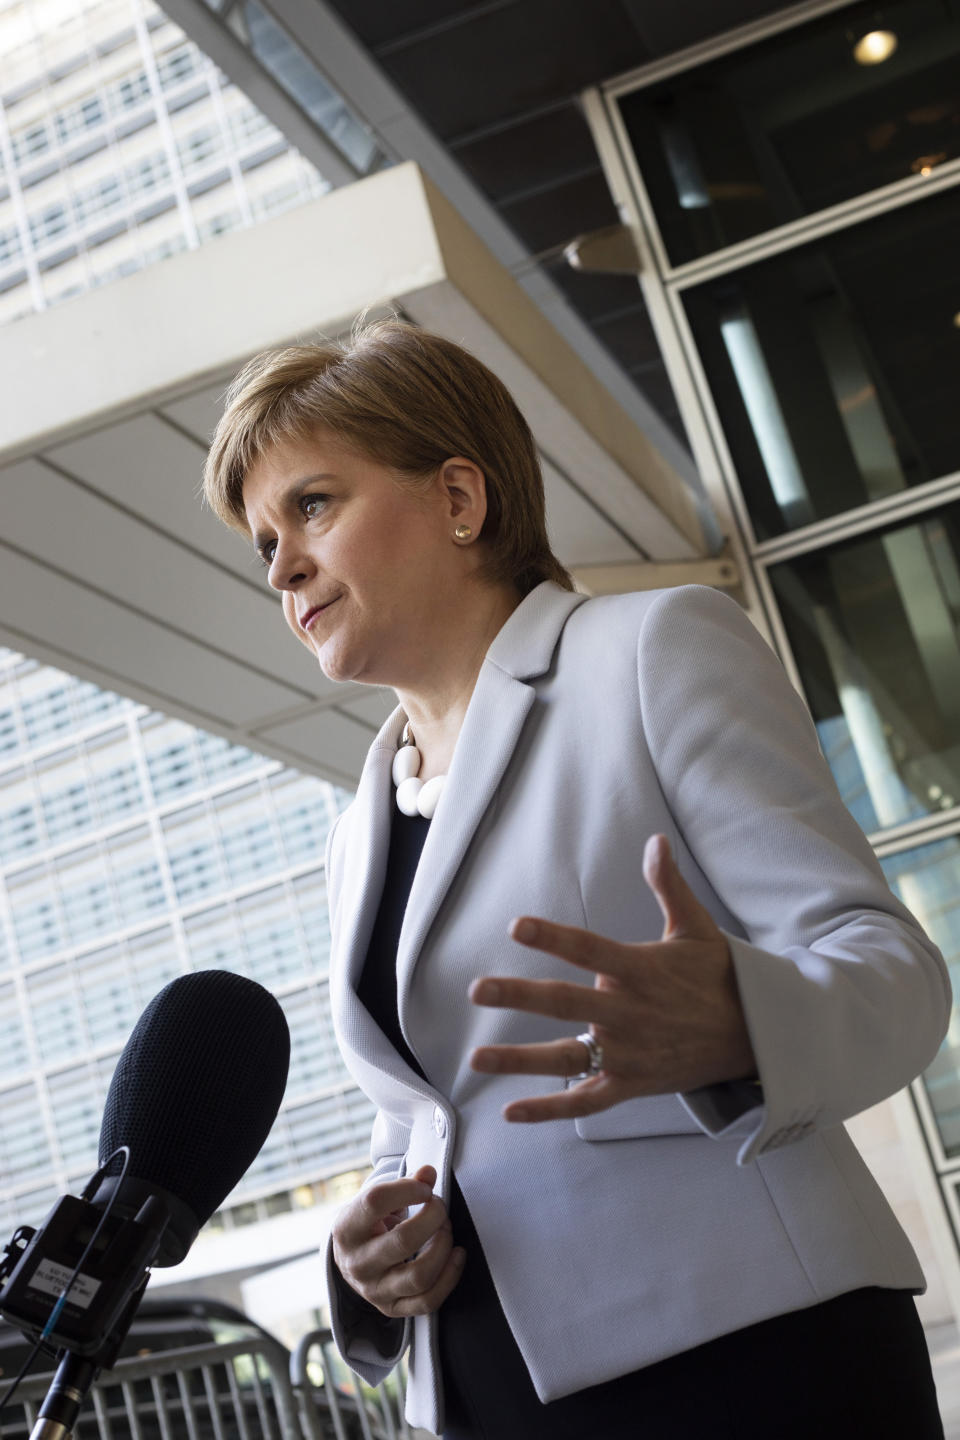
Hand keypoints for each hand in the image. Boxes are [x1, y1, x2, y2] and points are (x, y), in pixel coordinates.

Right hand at [331, 1164, 464, 1317]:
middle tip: (439, 1207)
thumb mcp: (376, 1200)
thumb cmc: (369, 1224)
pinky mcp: (392, 1308)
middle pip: (404, 1241)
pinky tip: (456, 1254)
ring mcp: (374, 1290)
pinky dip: (450, 1276)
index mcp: (347, 1229)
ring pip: (420, 1276)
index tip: (425, 1187)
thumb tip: (428, 1174)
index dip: (408, 1189)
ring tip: (446, 1230)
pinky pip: (428, 1301)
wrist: (351, 1262)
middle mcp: (357, 1263)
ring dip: (443, 1247)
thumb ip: (405, 1185)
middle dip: (433, 1218)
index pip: (376, 1202)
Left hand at [468, 834, 755, 1121]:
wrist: (754, 1038)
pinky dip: (550, 1109)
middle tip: (478, 990)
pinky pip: (586, 1100)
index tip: (517, 926)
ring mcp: (629, 1054)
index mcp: (641, 971)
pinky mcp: (631, 1084)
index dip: (553, 938)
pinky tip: (511, 1112)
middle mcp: (630, 1014)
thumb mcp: (697, 929)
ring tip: (477, 1058)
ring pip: (567, 1058)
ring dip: (521, 1060)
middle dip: (520, 996)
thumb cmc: (718, 977)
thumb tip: (656, 840)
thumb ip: (669, 886)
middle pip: (566, 1005)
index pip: (589, 950)